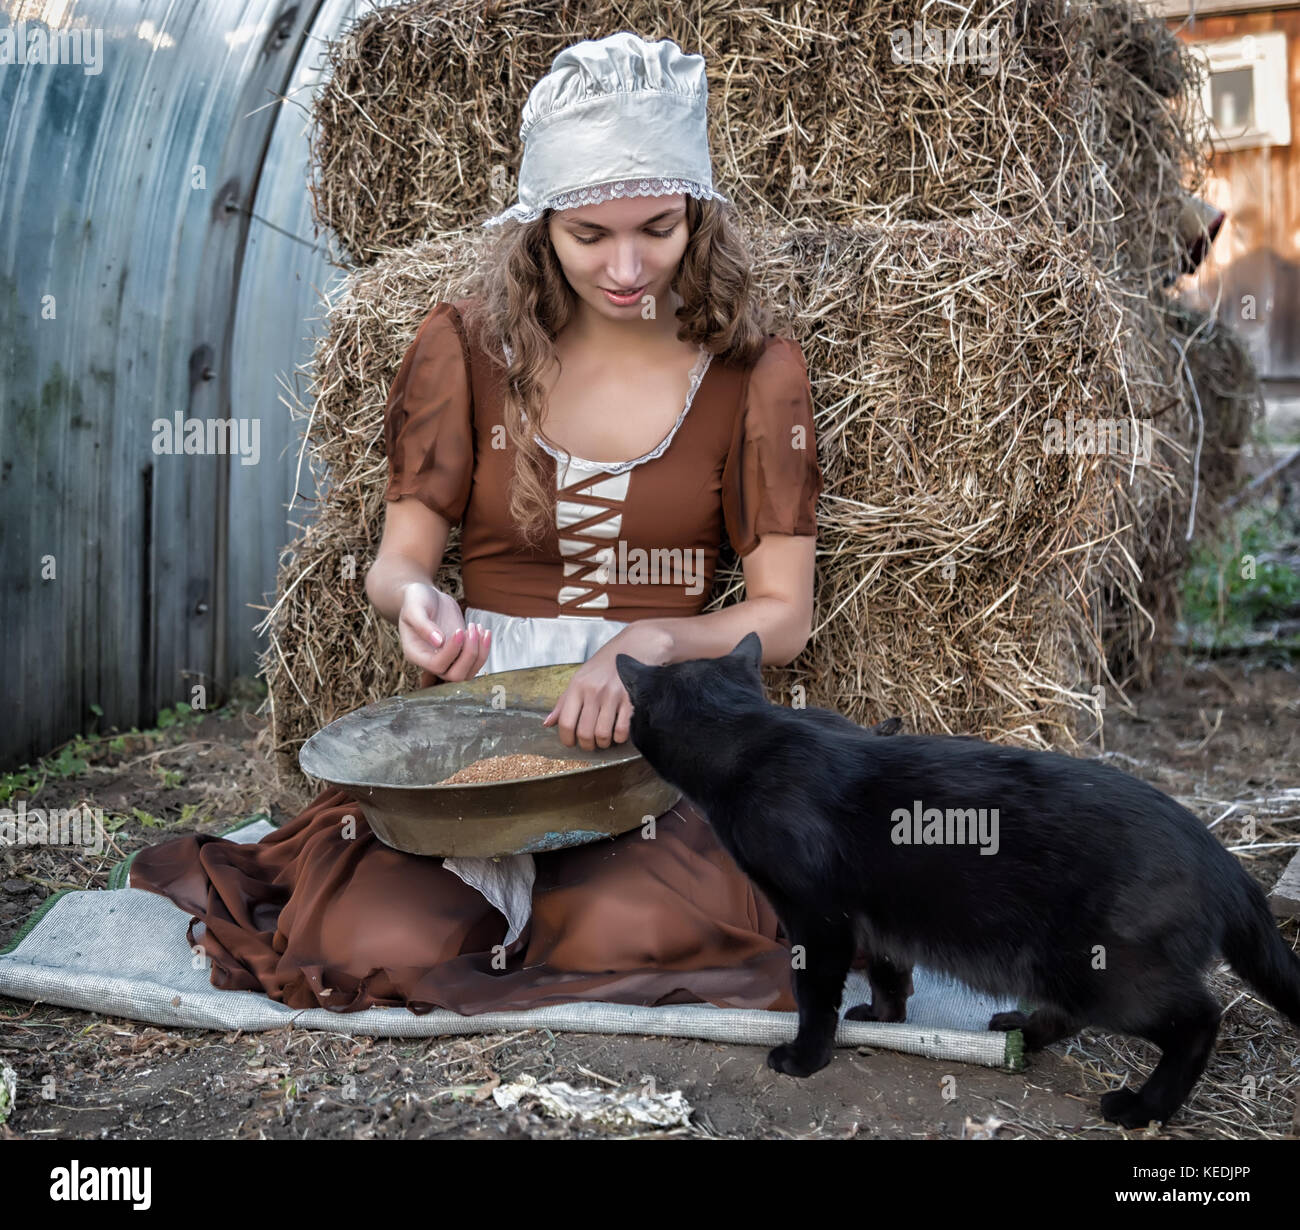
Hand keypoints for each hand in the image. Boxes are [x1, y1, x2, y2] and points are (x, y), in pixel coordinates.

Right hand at [398, 583, 490, 681]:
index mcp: (416, 654)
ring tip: (479, 628)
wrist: (427, 596)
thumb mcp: (414, 607)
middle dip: (469, 654)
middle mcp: (431, 661)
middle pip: (455, 676)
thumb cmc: (417, 599)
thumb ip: (423, 625)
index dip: (452, 651)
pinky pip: (475, 662)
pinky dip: (484, 649)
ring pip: (468, 673)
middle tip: (471, 628)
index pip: (437, 665)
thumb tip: (438, 642)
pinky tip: (484, 631)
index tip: (459, 630)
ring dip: (479, 653)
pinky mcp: (460, 652)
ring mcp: (447, 658)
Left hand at [543, 623, 671, 749]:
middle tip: (590, 744)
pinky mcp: (631, 700)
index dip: (567, 739)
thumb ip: (564, 702)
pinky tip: (618, 734)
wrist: (634, 647)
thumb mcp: (580, 678)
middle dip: (587, 745)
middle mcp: (594, 692)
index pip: (566, 722)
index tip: (571, 743)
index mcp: (577, 686)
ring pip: (603, 734)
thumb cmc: (604, 665)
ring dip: (603, 743)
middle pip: (585, 733)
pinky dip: (619, 738)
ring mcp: (613, 696)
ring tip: (604, 740)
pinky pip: (622, 730)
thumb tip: (547, 723)